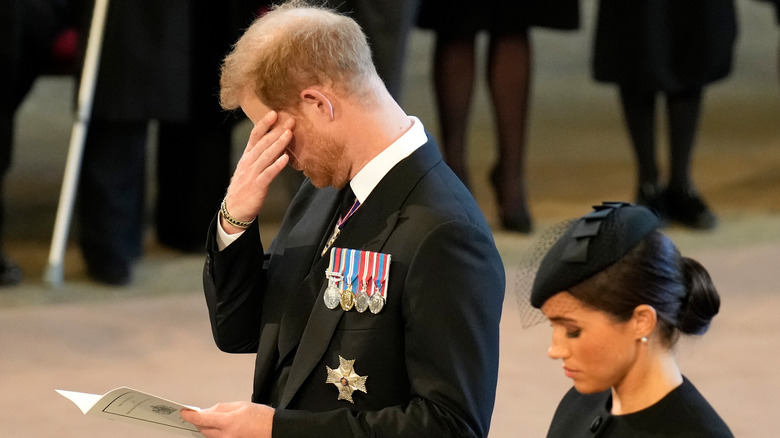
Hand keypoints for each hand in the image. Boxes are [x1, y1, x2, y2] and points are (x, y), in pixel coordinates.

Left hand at [180, 401, 273, 437]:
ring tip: (216, 419)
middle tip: (203, 413)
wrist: (273, 430)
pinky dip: (215, 433)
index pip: (202, 419)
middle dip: (200, 420)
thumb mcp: (241, 405)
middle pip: (203, 429)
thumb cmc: (262, 418)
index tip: (184, 412)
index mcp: (228, 421)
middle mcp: (226, 435)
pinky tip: (222, 427)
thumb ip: (222, 407)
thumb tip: (209, 410)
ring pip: (208, 435)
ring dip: (208, 427)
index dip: (190, 415)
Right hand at [221, 111, 293, 232]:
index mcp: (247, 156)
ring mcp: (252, 173)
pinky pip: (268, 173)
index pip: (255, 136)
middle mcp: (249, 162)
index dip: (264, 124)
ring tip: (289, 134)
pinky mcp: (257, 185)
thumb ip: (261, 156)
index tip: (274, 113)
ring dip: (278, 144)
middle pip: (263, 143)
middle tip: (290, 120)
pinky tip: (285, 158)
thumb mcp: (250, 168)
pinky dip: (277, 165)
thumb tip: (275, 144)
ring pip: (266, 155)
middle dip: (276, 130)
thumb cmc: (245, 187)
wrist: (234, 209)